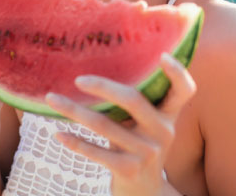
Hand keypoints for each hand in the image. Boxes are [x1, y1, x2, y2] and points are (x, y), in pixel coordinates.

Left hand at [44, 53, 196, 195]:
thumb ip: (136, 103)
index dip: (177, 72)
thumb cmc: (138, 146)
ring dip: (74, 111)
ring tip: (51, 99)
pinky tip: (57, 133)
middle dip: (103, 87)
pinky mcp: (129, 170)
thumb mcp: (145, 125)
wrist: (144, 194)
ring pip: (104, 125)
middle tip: (78, 80)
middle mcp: (163, 132)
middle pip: (133, 100)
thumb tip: (97, 67)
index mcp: (169, 116)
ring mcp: (147, 153)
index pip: (184, 90)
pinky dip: (74, 141)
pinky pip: (95, 152)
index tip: (161, 55)